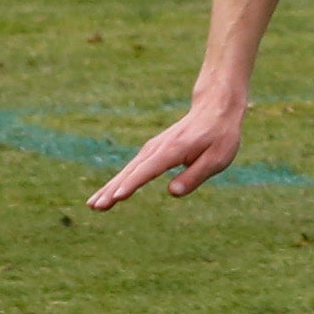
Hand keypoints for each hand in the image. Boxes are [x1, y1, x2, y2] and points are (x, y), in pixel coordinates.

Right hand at [90, 93, 246, 207]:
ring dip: (110, 187)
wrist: (215, 107)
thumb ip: (195, 175)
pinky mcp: (152, 151)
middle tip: (96, 206)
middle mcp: (158, 148)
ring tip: (93, 205)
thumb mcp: (217, 158)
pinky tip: (109, 193)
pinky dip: (118, 181)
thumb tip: (172, 192)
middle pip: (131, 171)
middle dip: (113, 189)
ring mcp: (153, 148)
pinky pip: (132, 168)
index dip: (133, 183)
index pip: (149, 169)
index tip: (117, 196)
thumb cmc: (220, 135)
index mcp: (173, 150)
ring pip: (128, 170)